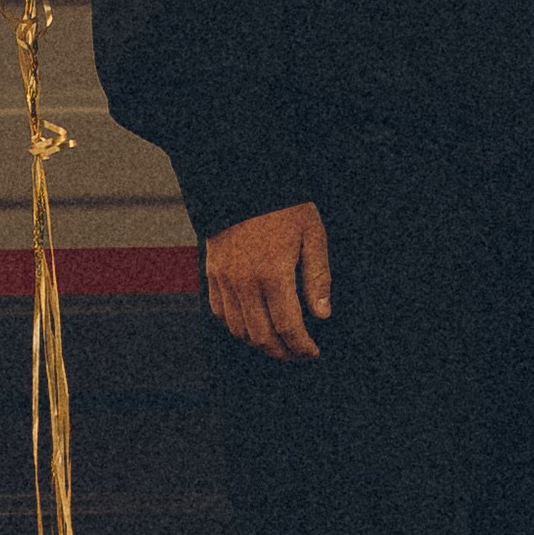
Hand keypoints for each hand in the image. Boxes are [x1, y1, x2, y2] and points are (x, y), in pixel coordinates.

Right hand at [205, 200, 331, 360]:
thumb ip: (317, 277)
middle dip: (282, 352)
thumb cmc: (283, 205)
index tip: (313, 352)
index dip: (302, 347)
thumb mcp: (312, 234)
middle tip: (299, 353)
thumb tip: (322, 315)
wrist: (242, 181)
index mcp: (273, 273)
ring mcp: (224, 279)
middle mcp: (244, 282)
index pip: (288, 327)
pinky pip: (220, 313)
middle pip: (261, 336)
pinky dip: (237, 327)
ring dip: (260, 343)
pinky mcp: (211, 273)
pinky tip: (254, 324)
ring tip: (279, 343)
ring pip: (239, 330)